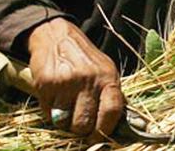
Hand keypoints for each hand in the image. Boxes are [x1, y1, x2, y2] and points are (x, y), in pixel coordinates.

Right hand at [27, 17, 124, 141]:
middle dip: (81, 130)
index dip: (105, 130)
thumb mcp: (105, 70)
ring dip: (64, 121)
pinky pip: (48, 113)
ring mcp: (66, 82)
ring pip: (64, 122)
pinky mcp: (46, 83)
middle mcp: (88, 79)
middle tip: (78, 125)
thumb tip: (128, 125)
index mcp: (108, 77)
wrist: (56, 36)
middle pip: (84, 123)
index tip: (97, 139)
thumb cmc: (84, 59)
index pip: (112, 110)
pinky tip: (55, 99)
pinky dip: (51, 113)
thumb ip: (112, 95)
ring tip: (66, 108)